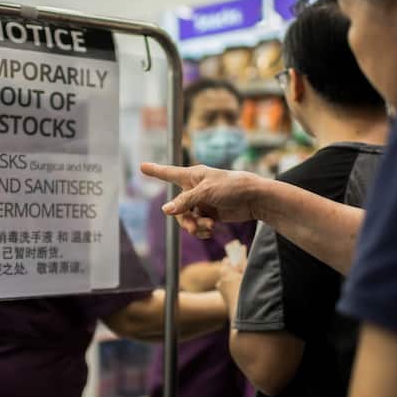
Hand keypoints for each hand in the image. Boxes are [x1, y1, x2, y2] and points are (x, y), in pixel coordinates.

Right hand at [140, 162, 260, 237]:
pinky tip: (212, 231)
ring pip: (187, 219)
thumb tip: (166, 210)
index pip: (169, 173)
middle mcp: (194, 189)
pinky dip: (203, 230)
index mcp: (192, 176)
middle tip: (194, 226)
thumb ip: (185, 202)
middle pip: (177, 208)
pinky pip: (198, 225)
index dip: (155, 171)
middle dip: (184, 219)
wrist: (254, 199)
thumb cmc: (232, 187)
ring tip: (208, 228)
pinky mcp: (210, 214)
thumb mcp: (206, 192)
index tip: (142, 166)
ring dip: (195, 226)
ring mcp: (202, 202)